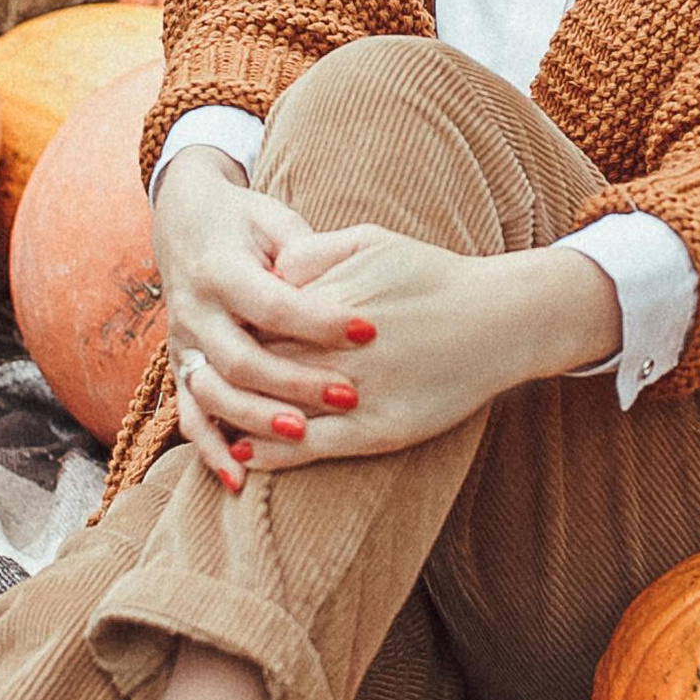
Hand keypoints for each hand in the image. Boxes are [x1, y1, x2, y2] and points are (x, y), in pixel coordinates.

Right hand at [151, 149, 379, 488]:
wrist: (184, 220)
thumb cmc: (247, 222)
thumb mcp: (275, 222)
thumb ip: (304, 254)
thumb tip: (339, 285)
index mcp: (219, 269)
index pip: (272, 302)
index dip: (320, 320)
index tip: (369, 330)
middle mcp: (194, 311)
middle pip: (241, 357)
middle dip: (294, 381)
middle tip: (349, 394)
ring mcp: (182, 344)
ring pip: (212, 393)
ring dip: (256, 418)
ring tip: (305, 434)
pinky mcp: (181, 368)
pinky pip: (189, 417)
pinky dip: (210, 452)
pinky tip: (239, 481)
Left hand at [231, 220, 618, 473]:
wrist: (499, 319)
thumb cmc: (432, 276)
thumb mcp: (370, 242)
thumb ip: (313, 252)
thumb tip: (270, 271)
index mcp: (329, 303)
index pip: (258, 321)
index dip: (234, 332)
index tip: (219, 336)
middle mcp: (338, 352)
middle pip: (260, 368)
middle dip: (229, 379)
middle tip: (201, 381)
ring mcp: (358, 396)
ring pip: (278, 414)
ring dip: (240, 422)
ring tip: (216, 424)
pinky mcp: (377, 432)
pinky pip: (312, 448)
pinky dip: (275, 455)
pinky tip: (250, 456)